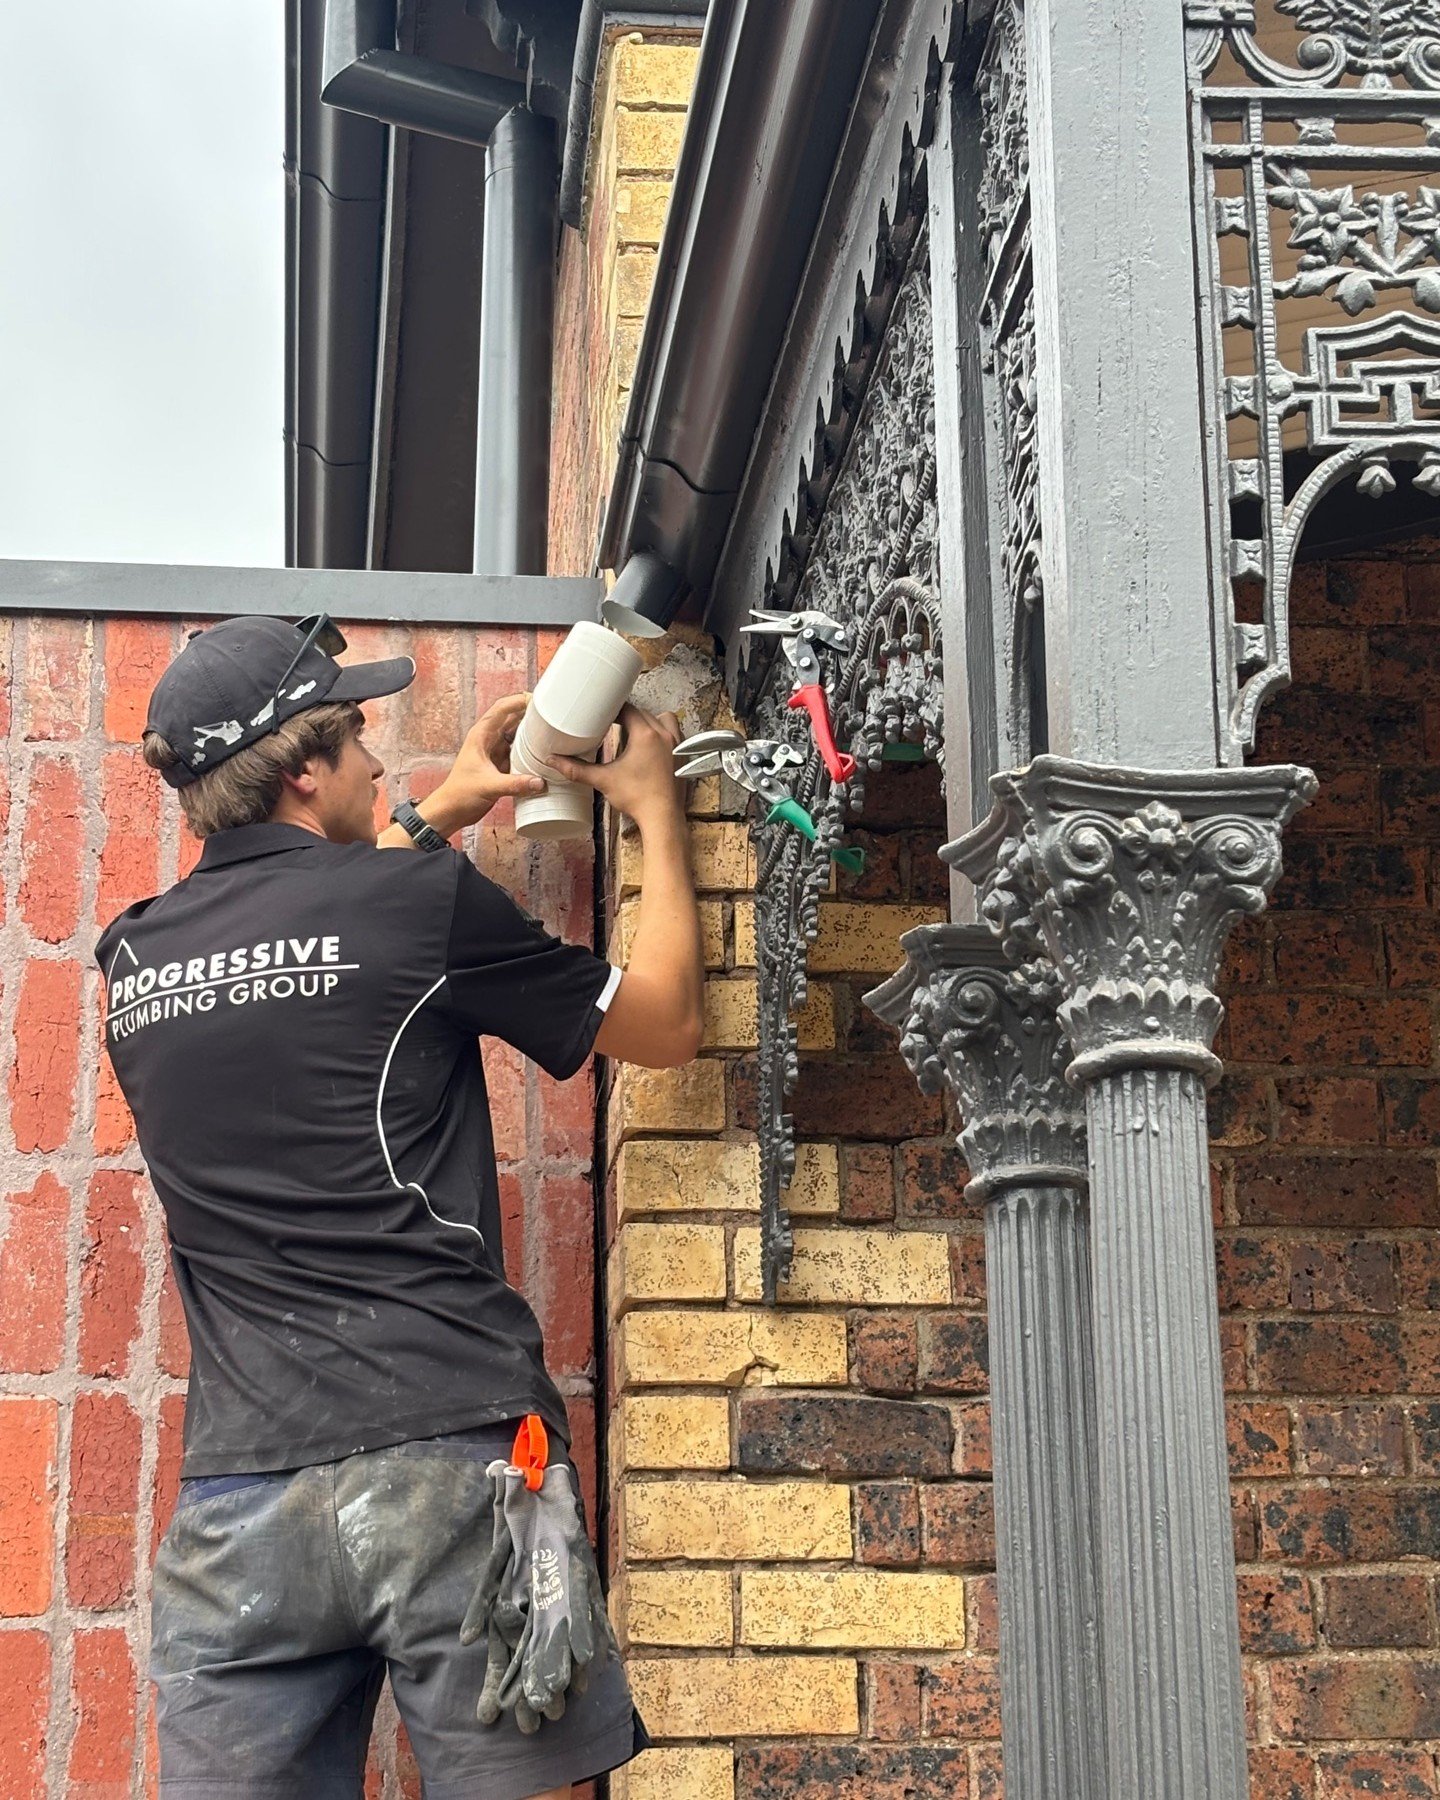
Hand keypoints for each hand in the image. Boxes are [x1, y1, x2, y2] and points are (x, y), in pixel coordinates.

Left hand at [422, 694, 545, 834]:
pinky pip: (519, 750)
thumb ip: (515, 784)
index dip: (519, 701)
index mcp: (481, 735)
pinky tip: (544, 751)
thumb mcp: (488, 787)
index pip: (502, 709)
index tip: (538, 700)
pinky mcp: (500, 764)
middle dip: (530, 712)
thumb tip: (540, 782)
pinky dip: (531, 748)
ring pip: (517, 733)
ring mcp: (495, 751)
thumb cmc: (460, 794)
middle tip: (551, 713)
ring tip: (552, 728)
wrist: (451, 811)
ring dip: (532, 730)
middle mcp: (489, 739)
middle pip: (512, 717)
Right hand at [548, 704, 683, 829]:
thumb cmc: (637, 798)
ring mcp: (677, 745)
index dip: (615, 709)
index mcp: (645, 735)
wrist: (662, 817)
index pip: (629, 709)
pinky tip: (653, 746)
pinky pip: (675, 734)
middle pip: (645, 713)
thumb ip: (577, 769)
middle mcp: (664, 735)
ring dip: (651, 720)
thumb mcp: (604, 780)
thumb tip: (554, 761)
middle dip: (629, 716)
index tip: (604, 712)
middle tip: (613, 723)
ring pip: (664, 719)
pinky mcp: (682, 757)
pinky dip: (665, 734)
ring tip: (635, 731)